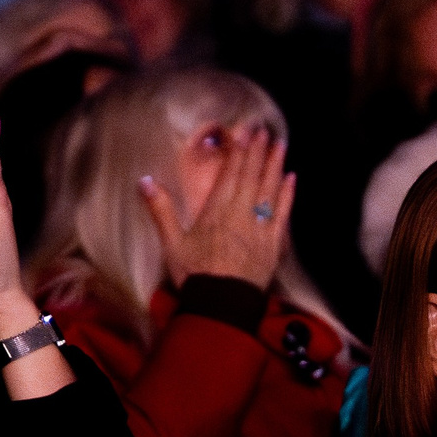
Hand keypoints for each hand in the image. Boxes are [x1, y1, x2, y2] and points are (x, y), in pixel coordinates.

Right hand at [137, 127, 291, 290]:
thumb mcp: (171, 243)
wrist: (221, 305)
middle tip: (265, 131)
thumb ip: (160, 209)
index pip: (230, 175)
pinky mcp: (274, 244)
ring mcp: (260, 228)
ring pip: (270, 190)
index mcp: (216, 211)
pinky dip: (287, 195)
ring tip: (281, 146)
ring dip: (275, 166)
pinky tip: (292, 180)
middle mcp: (241, 214)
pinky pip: (283, 214)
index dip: (239, 153)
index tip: (245, 134)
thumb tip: (145, 181)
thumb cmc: (195, 275)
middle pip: (252, 177)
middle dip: (258, 153)